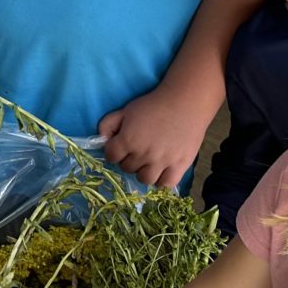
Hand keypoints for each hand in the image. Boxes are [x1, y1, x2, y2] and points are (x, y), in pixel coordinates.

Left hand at [97, 85, 217, 188]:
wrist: (185, 103)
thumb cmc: (153, 105)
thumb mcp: (125, 110)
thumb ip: (107, 125)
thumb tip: (102, 140)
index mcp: (128, 140)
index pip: (111, 157)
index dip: (114, 151)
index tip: (121, 147)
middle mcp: (144, 154)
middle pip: (127, 168)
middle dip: (129, 159)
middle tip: (137, 150)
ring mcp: (162, 162)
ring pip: (144, 179)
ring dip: (143, 171)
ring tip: (149, 162)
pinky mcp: (180, 166)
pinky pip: (165, 184)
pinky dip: (161, 180)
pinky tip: (161, 170)